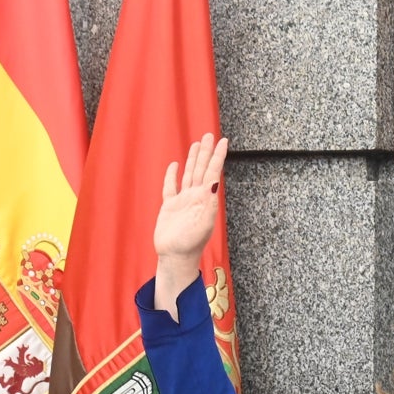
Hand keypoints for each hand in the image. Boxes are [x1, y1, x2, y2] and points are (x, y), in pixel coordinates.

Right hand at [153, 133, 227, 316]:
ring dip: (193, 159)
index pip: (213, 172)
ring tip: (197, 144)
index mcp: (205, 198)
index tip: (223, 140)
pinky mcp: (169, 207)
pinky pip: (170, 187)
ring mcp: (182, 201)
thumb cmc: (191, 243)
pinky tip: (174, 166)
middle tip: (209, 135)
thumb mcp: (204, 223)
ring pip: (188, 174)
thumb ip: (210, 202)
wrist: (175, 258)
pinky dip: (172, 176)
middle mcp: (195, 197)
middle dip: (206, 152)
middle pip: (201, 169)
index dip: (218, 156)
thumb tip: (216, 182)